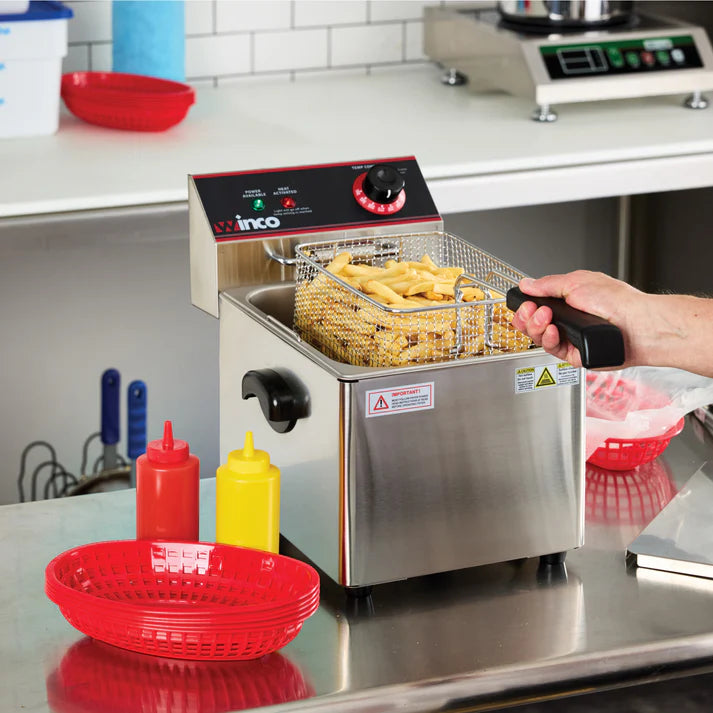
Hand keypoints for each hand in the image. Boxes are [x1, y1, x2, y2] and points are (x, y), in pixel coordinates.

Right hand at [510, 270, 643, 367]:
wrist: (636, 325)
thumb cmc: (617, 301)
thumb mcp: (576, 283)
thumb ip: (547, 285)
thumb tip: (527, 284)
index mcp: (568, 300)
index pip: (536, 305)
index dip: (526, 305)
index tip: (525, 302)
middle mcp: (568, 320)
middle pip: (533, 323)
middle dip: (527, 317)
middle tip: (531, 310)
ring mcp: (570, 337)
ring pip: (539, 338)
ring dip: (537, 327)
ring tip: (546, 318)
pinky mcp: (574, 354)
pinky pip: (552, 350)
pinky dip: (549, 340)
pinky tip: (555, 331)